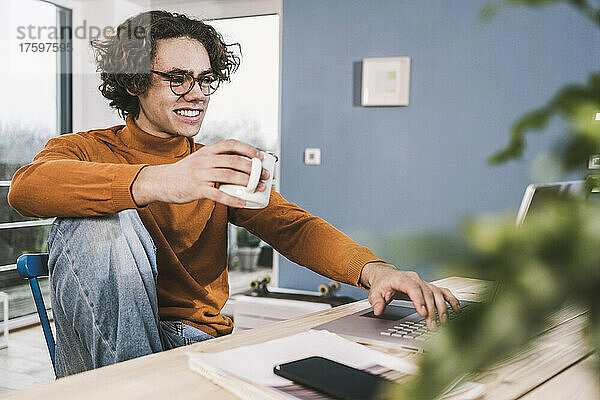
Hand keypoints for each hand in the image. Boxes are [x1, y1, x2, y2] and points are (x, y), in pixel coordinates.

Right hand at [132, 139, 269, 206]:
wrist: (161, 181)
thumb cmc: (184, 172)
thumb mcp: (199, 159)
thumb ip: (216, 159)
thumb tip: (240, 164)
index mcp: (207, 151)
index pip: (231, 144)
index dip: (248, 149)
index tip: (260, 156)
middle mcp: (205, 160)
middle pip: (235, 161)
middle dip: (254, 169)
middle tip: (264, 175)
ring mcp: (201, 174)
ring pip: (230, 176)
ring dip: (248, 183)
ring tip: (258, 188)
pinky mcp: (197, 189)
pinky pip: (219, 195)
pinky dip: (233, 199)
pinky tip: (242, 202)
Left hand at [360, 262, 459, 329]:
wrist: (387, 276)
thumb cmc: (382, 284)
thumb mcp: (375, 292)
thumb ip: (376, 301)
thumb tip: (378, 310)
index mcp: (401, 278)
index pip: (412, 288)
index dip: (419, 300)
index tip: (423, 313)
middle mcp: (415, 279)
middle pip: (427, 293)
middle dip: (431, 311)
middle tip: (433, 326)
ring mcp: (423, 282)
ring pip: (436, 293)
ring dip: (442, 308)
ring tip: (444, 323)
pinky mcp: (429, 287)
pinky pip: (442, 292)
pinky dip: (450, 300)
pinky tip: (457, 310)